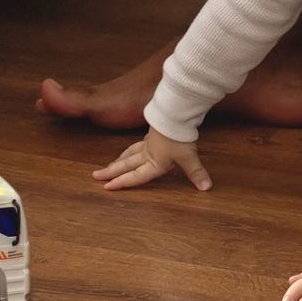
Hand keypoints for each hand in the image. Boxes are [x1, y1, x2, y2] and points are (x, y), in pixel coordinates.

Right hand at [92, 127, 212, 191]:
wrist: (176, 112)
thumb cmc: (180, 136)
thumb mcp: (189, 157)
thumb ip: (196, 173)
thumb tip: (206, 188)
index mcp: (154, 162)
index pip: (135, 176)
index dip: (122, 182)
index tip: (106, 187)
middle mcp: (148, 153)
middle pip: (126, 163)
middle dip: (111, 171)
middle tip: (95, 175)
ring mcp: (149, 141)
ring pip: (129, 152)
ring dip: (119, 159)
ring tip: (110, 164)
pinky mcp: (153, 131)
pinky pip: (138, 143)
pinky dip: (132, 148)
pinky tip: (133, 148)